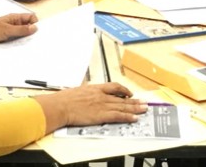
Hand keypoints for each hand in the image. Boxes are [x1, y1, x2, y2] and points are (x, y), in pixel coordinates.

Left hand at [0, 13, 37, 43]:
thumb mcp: (8, 30)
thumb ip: (21, 29)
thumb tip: (35, 28)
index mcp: (15, 18)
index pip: (31, 17)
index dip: (35, 23)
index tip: (36, 33)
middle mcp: (14, 22)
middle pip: (28, 25)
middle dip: (31, 32)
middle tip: (34, 41)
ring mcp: (10, 29)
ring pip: (22, 33)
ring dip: (25, 38)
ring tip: (27, 45)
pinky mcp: (7, 36)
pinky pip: (16, 38)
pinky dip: (19, 41)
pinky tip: (20, 47)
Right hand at [33, 82, 147, 131]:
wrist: (61, 106)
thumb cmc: (65, 100)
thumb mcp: (78, 90)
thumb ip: (85, 92)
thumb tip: (86, 91)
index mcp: (95, 88)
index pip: (114, 87)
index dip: (124, 90)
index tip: (129, 93)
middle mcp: (102, 95)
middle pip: (122, 98)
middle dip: (135, 101)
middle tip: (144, 102)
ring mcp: (102, 105)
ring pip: (123, 106)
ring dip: (135, 108)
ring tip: (144, 109)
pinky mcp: (101, 115)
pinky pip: (118, 116)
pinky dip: (127, 117)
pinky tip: (134, 118)